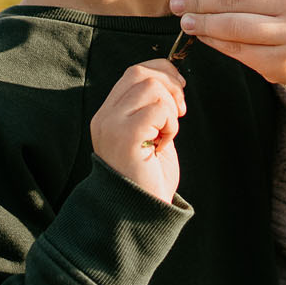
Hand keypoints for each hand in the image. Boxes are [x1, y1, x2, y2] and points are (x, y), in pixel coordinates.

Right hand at [89, 59, 185, 202]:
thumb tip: (172, 80)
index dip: (162, 72)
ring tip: (166, 135)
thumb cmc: (148, 176)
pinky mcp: (126, 137)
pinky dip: (170, 124)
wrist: (139, 212)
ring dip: (171, 109)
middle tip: (180, 112)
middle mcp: (105, 117)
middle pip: (141, 73)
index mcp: (109, 114)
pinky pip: (158, 109)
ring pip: (151, 88)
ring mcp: (112, 126)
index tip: (180, 90)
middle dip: (171, 86)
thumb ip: (151, 108)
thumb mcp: (148, 134)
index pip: (134, 72)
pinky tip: (164, 144)